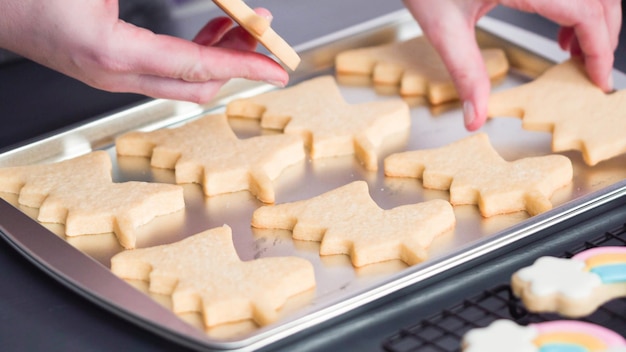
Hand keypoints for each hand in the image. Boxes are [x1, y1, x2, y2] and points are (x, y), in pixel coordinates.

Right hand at [0, 0, 288, 102]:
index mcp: (112, 51)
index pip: (198, 66)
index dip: (244, 65)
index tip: (277, 68)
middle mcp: (113, 74)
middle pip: (196, 82)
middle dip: (237, 59)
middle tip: (264, 33)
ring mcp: (108, 76)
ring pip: (182, 80)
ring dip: (217, 55)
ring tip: (243, 26)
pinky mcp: (105, 68)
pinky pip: (163, 72)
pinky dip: (194, 55)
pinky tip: (208, 31)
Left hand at [403, 0, 620, 130]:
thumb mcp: (444, 29)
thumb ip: (466, 74)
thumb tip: (475, 116)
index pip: (587, 13)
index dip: (600, 49)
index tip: (598, 79)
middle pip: (600, 0)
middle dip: (602, 37)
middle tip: (590, 72)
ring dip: (593, 20)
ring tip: (574, 53)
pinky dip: (578, 6)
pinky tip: (560, 29)